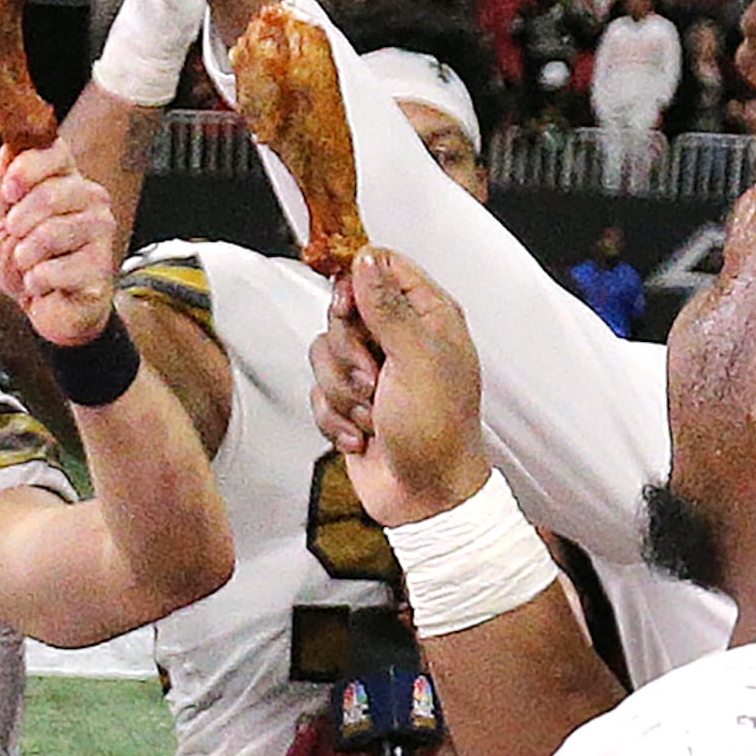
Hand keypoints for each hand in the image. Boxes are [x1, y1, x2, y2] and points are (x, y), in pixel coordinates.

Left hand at [0, 145, 120, 349]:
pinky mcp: (100, 269)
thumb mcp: (5, 219)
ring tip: (30, 265)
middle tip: (16, 240)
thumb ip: (6, 185)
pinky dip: (35, 282)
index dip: (26, 168)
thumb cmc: (30, 262)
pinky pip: (51, 270)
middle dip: (18, 223)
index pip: (55, 151)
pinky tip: (43, 284)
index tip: (9, 192)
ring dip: (25, 256)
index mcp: (67, 180)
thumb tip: (8, 150)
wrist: (48, 308)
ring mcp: (100, 233)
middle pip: (48, 194)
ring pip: (49, 234)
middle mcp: (91, 199)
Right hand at [312, 247, 491, 524]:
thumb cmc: (437, 431)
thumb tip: (364, 259)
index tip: (350, 311)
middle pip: (342, 311)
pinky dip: (336, 418)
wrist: (426, 496)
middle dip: (347, 351)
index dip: (357, 282)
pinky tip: (363, 435)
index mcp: (428, 316)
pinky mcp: (351, 402)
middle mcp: (400, 338)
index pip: (381, 266)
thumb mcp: (416, 358)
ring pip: (324, 353)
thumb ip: (387, 305)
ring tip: (372, 413)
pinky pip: (318, 392)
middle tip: (373, 377)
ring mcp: (374, 371)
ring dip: (342, 391)